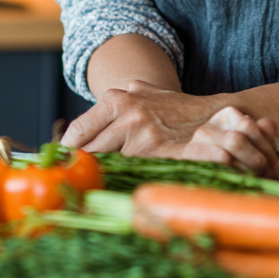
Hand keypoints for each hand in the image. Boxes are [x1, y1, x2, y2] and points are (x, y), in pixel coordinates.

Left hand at [61, 80, 278, 174]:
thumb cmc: (175, 107)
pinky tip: (122, 186)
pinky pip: (129, 172)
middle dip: (82, 167)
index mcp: (118, 99)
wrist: (215, 115)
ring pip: (107, 163)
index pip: (79, 132)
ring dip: (102, 175)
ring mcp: (142, 133)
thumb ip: (118, 99)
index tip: (63, 166)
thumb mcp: (144, 92)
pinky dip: (123, 179)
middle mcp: (126, 113)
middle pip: (89, 151)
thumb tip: (86, 125)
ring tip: (96, 186)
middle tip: (75, 181)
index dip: (69, 152)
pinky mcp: (157, 153)